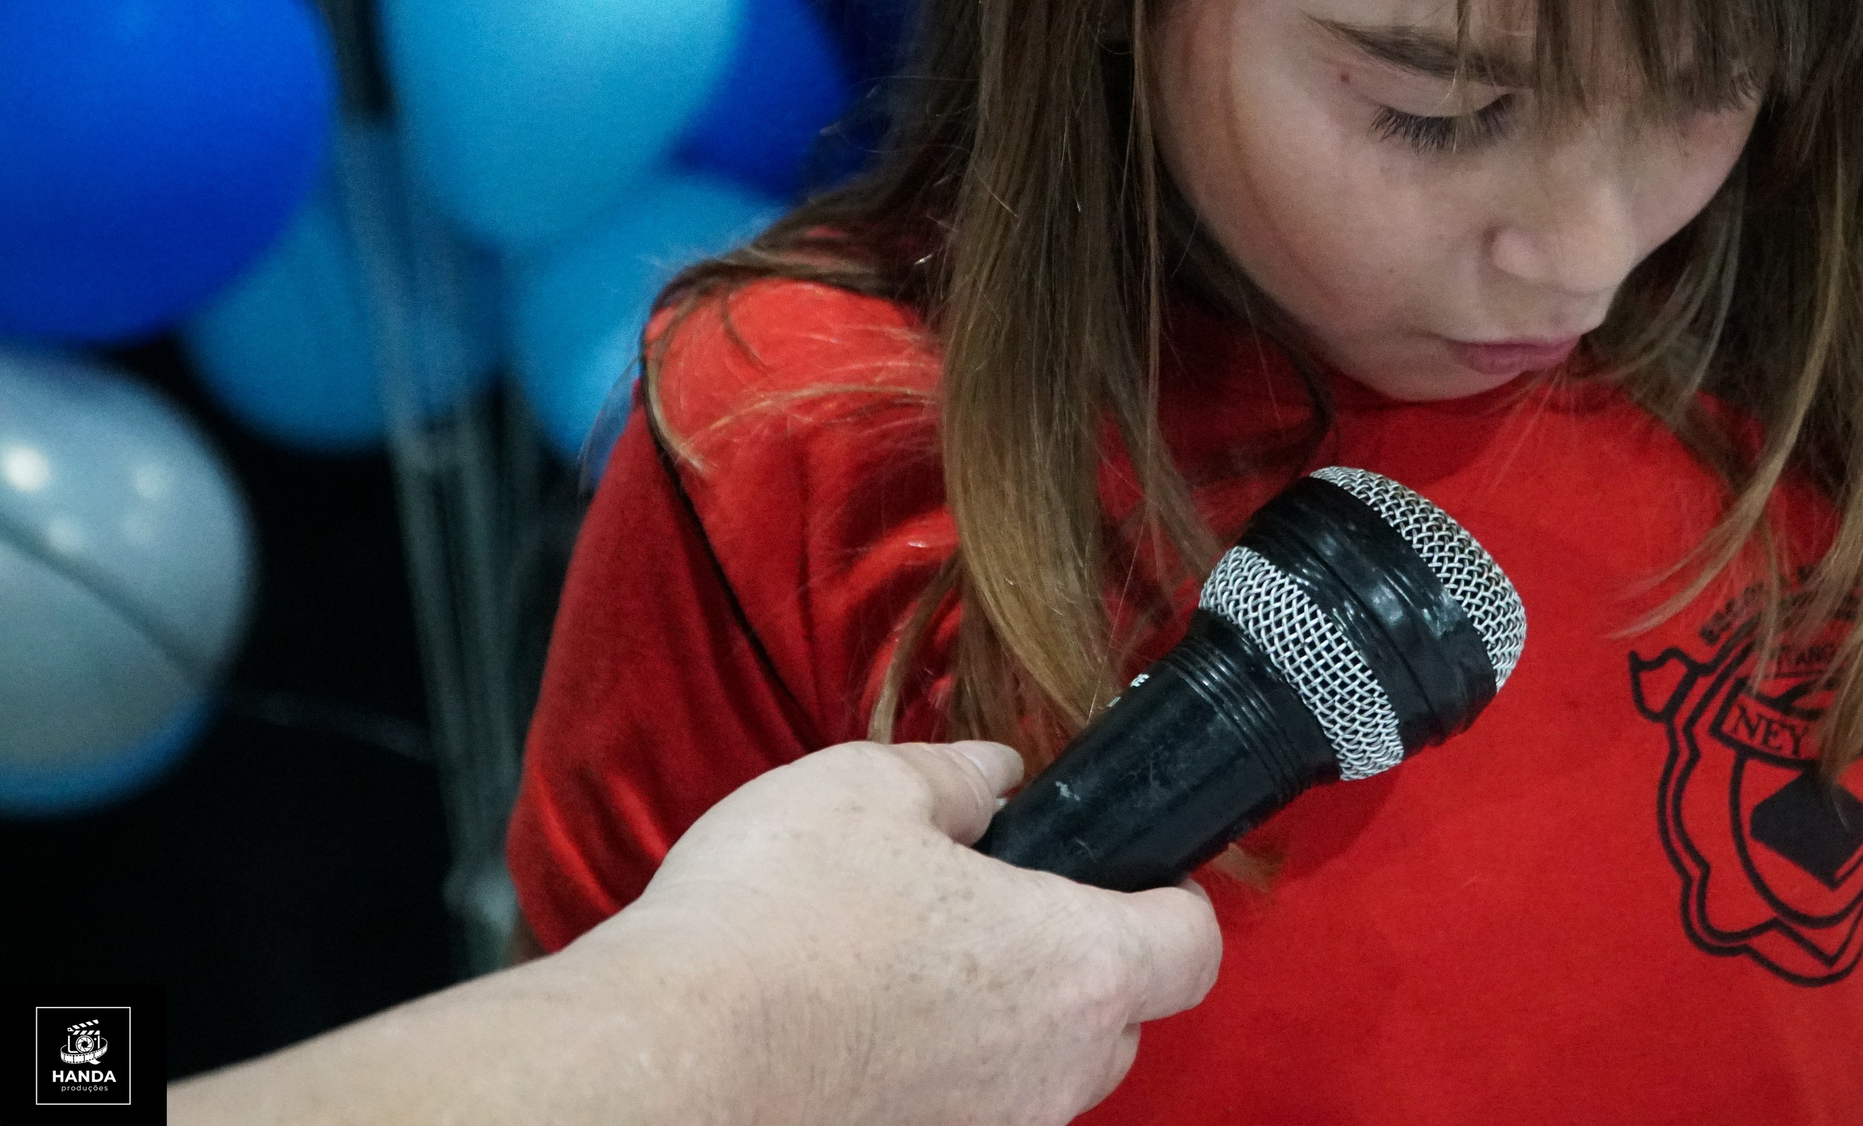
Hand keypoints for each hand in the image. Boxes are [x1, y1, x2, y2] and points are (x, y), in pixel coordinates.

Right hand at [575, 739, 1221, 1125]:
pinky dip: (934, 1079)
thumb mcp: (866, 789)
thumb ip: (956, 776)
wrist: (666, 1067)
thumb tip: (995, 775)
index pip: (1192, 945)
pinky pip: (963, 1115)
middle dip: (1072, 964)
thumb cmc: (775, 924)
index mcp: (1075, 965)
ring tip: (903, 972)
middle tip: (989, 911)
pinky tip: (862, 1034)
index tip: (1136, 871)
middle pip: (1117, 1018)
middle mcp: (1054, 1071)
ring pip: (1036, 1076)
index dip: (1173, 899)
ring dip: (997, 1027)